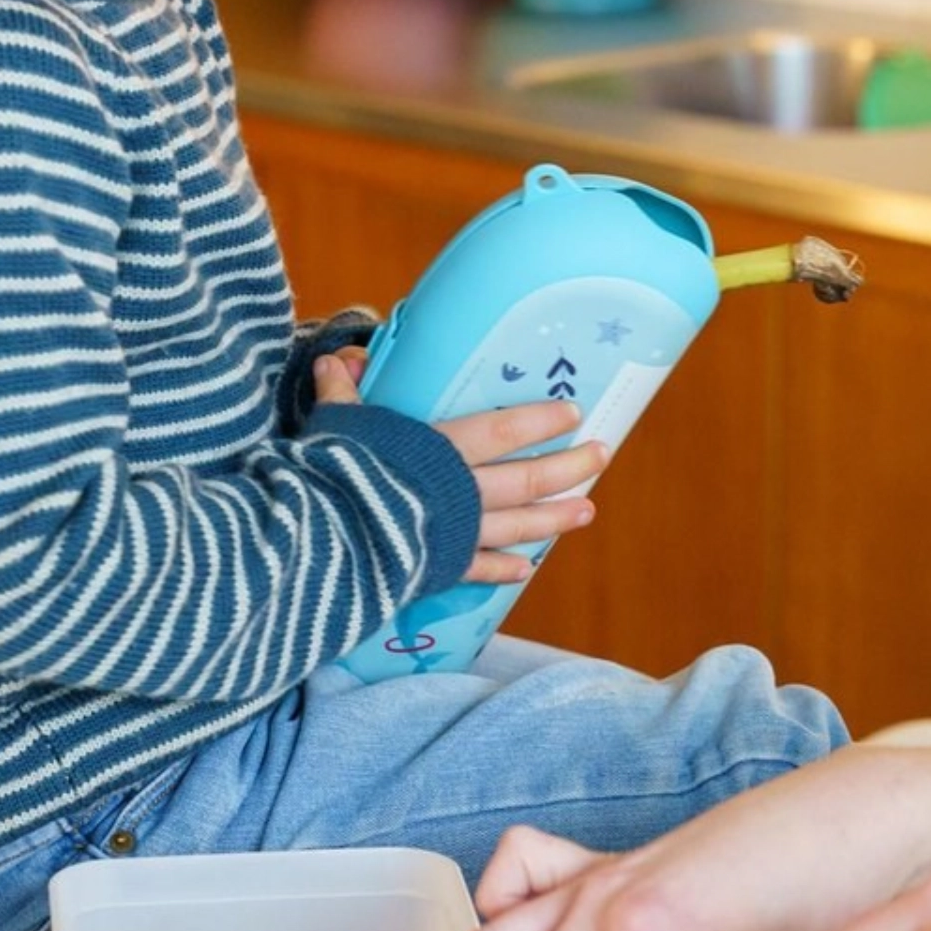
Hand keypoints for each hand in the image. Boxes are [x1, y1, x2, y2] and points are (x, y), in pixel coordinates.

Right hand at [312, 354, 604, 587]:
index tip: (572, 412)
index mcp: (441, 450)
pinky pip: (480, 569)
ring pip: (518, 526)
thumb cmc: (335, 473)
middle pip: (526, 479)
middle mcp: (460, 491)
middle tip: (602, 454)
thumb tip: (333, 360)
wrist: (327, 540)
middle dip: (569, 467)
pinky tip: (525, 570)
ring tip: (588, 511)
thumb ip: (342, 393)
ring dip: (555, 519)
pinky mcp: (440, 569)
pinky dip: (504, 569)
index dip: (540, 421)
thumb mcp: (338, 424)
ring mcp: (455, 534)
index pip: (503, 430)